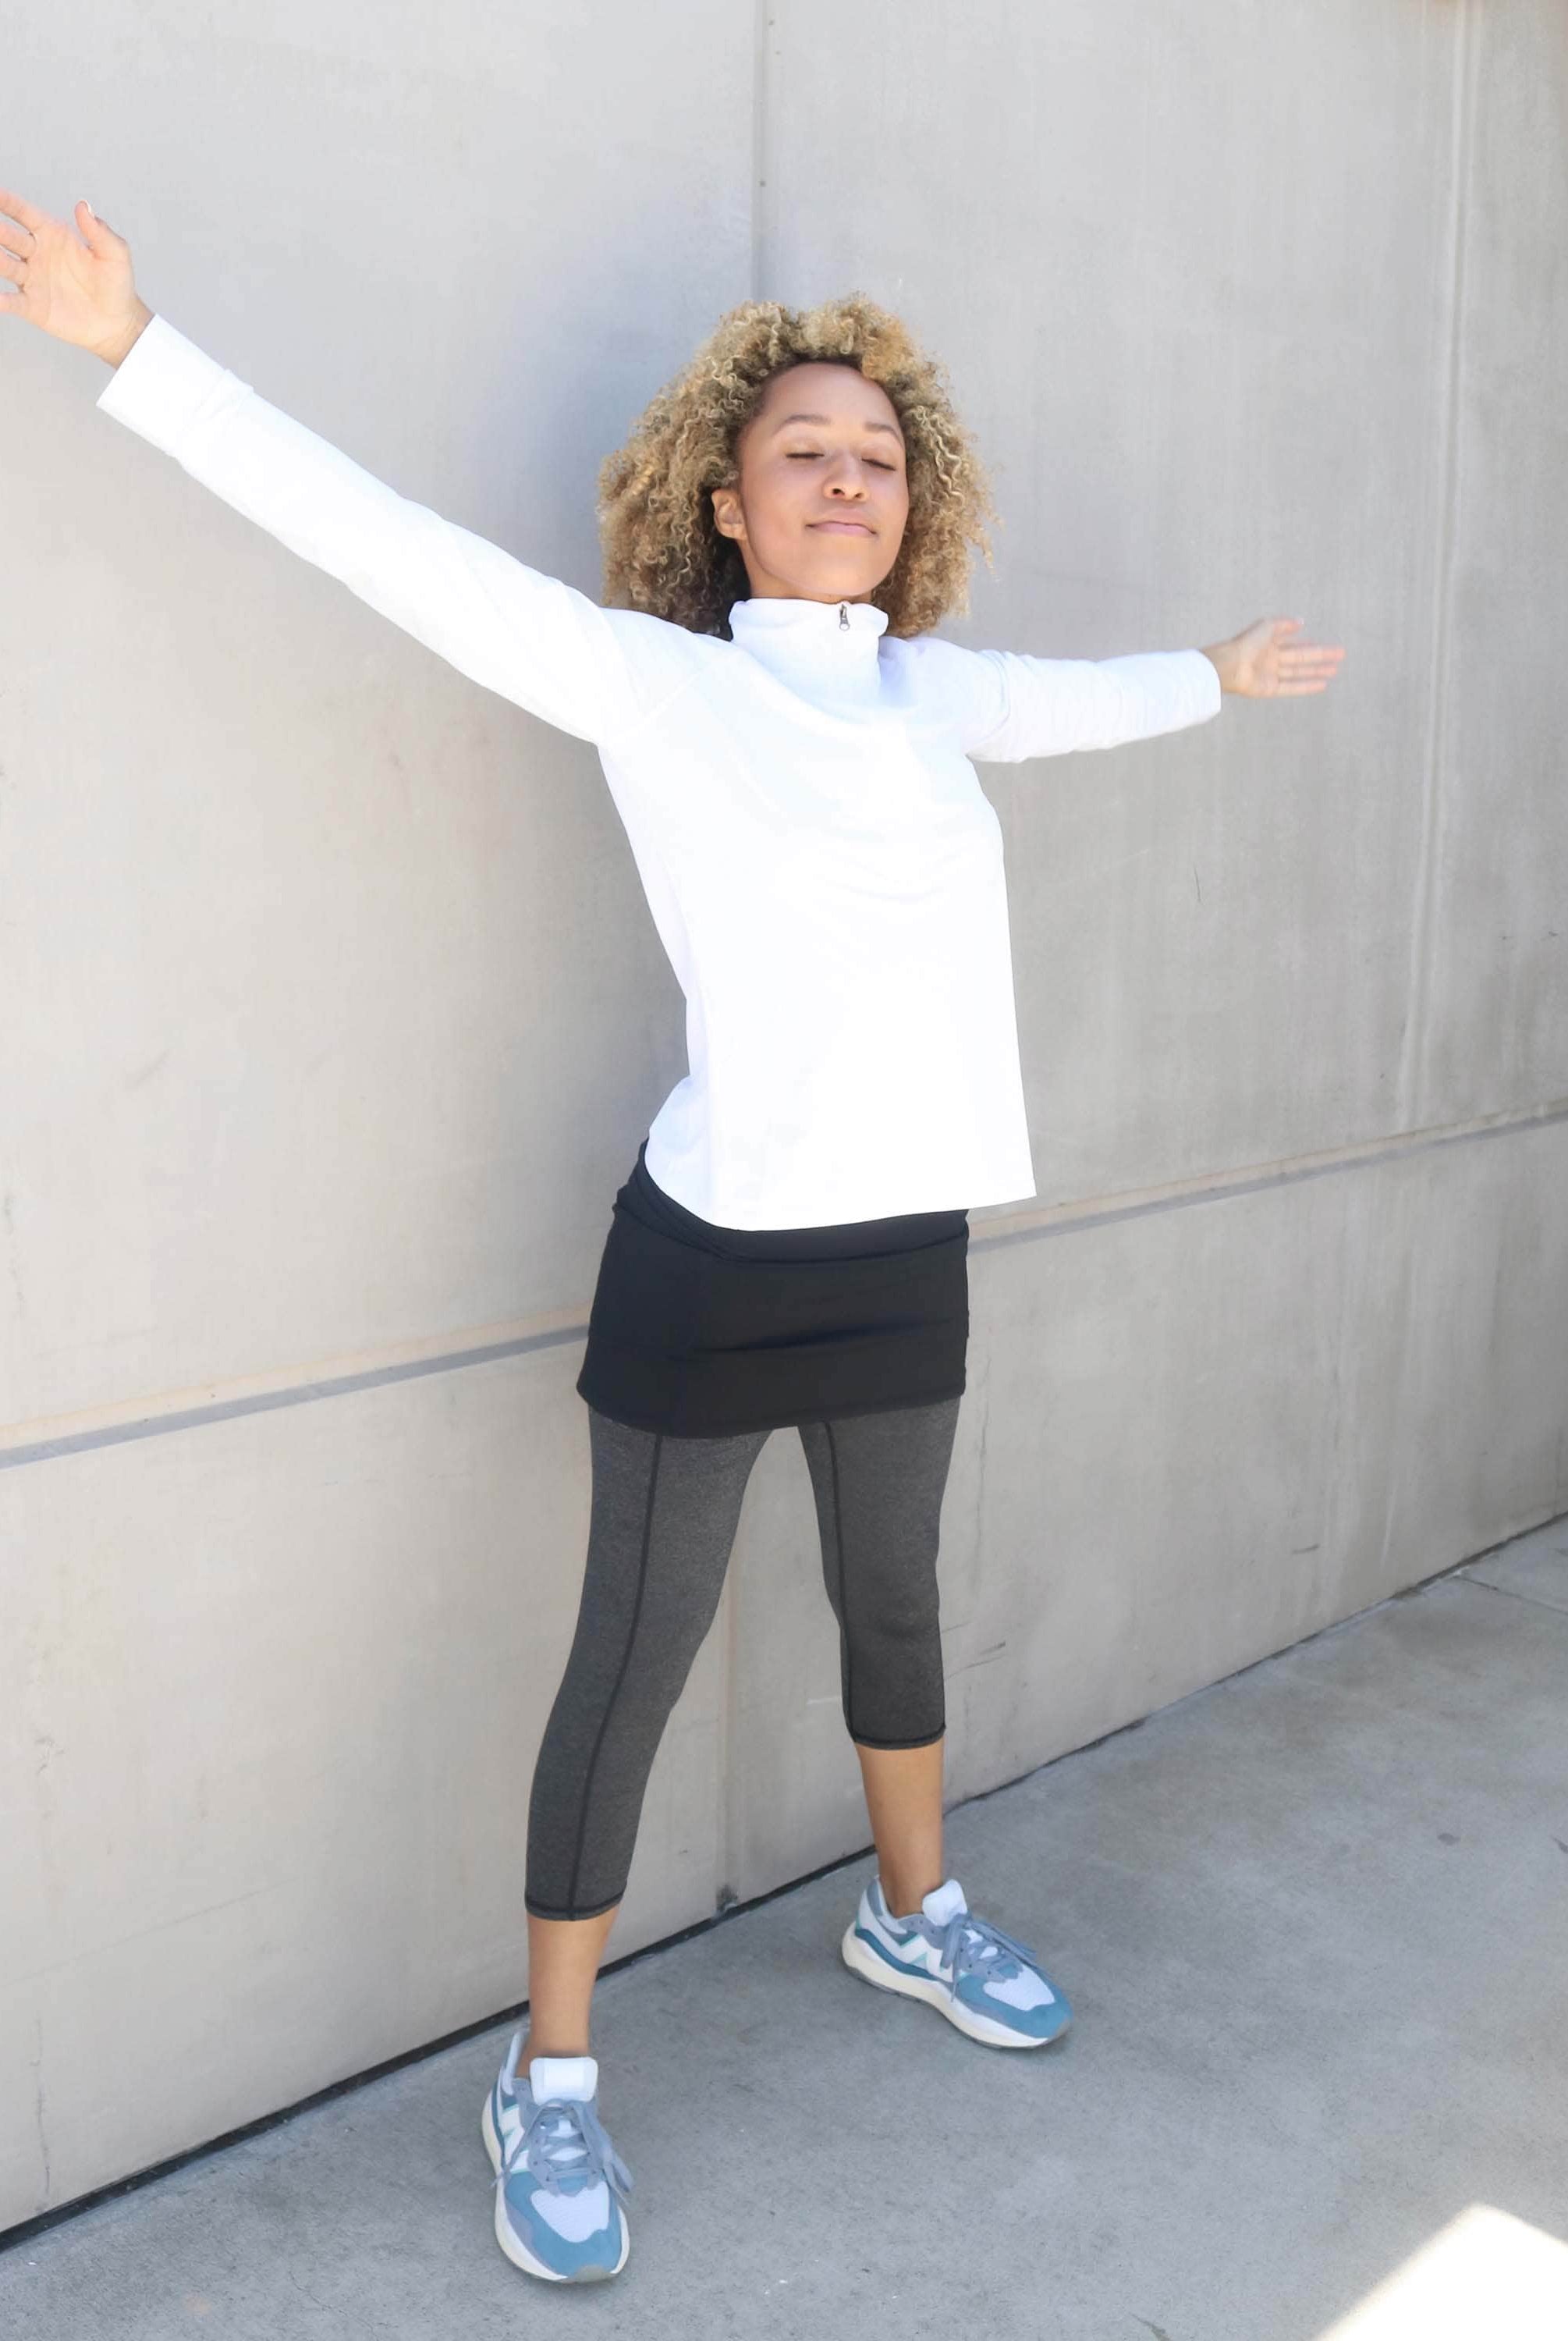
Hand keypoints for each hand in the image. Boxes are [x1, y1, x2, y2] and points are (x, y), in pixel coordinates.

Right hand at [0, 185, 151, 362]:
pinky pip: (12, 302)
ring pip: (6, 266)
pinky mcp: (33, 306)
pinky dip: (1, 300)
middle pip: (9, 237)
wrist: (117, 322)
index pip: (25, 214)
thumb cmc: (116, 284)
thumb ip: (99, 231)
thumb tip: (84, 207)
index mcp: (53, 235)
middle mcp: (37, 254)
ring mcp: (33, 279)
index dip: (8, 202)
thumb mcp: (115, 254)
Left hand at [1200, 617, 1345, 697]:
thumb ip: (1283, 624)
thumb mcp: (1266, 626)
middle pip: (1301, 659)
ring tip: (1335, 670)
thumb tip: (1301, 622)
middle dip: (1320, 657)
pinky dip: (1307, 686)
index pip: (1293, 645)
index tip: (1323, 645)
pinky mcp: (1269, 689)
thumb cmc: (1245, 643)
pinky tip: (1323, 685)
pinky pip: (1292, 688)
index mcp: (1269, 644)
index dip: (1309, 645)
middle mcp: (1271, 660)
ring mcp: (1270, 675)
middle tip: (1340, 656)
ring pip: (1299, 673)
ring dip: (1317, 671)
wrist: (1229, 665)